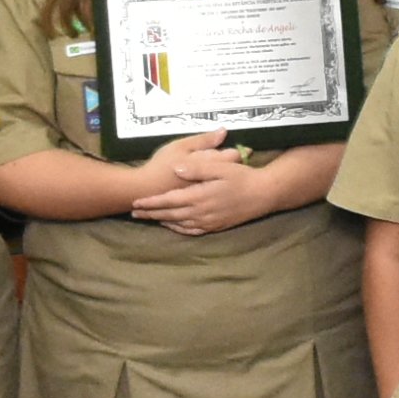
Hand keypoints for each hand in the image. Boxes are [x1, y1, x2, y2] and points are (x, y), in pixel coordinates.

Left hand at [131, 135, 277, 234]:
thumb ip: (197, 167)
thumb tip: (176, 168)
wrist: (264, 195)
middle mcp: (201, 212)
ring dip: (162, 222)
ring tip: (150, 218)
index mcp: (199, 196)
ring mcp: (208, 221)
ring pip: (179, 224)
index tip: (135, 203)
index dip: (151, 203)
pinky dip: (179, 229)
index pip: (168, 201)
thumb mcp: (221, 167)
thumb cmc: (243, 177)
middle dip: (151, 214)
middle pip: (170, 215)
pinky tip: (174, 226)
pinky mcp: (216, 226)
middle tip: (134, 213)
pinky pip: (192, 230)